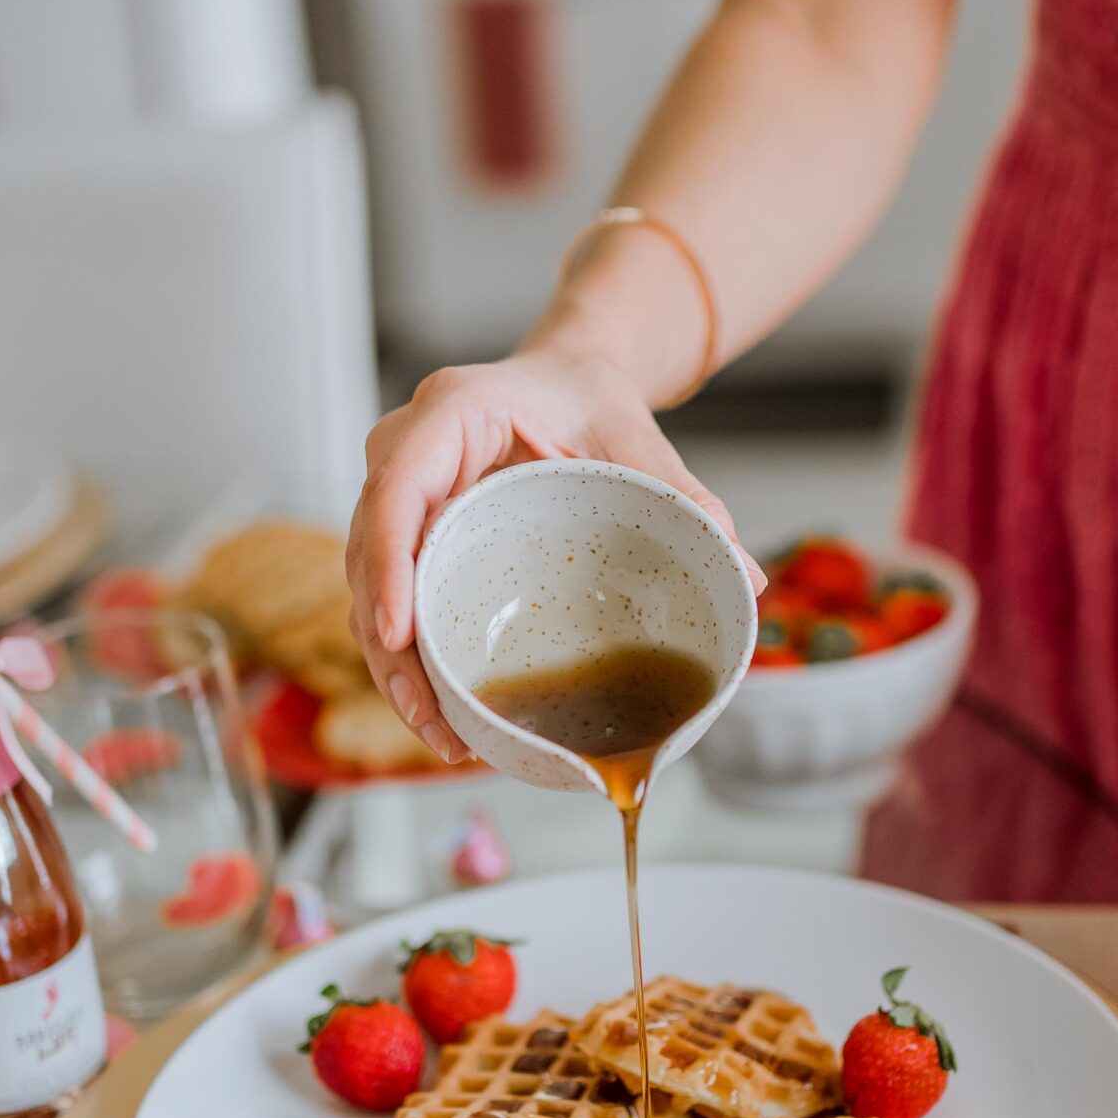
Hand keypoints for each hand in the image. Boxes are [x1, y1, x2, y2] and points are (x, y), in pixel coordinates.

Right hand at [346, 348, 761, 759]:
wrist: (565, 380)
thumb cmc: (589, 400)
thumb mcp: (639, 441)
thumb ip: (688, 501)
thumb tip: (748, 579)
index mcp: (451, 414)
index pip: (396, 491)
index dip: (390, 565)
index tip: (398, 632)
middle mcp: (405, 451)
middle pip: (370, 556)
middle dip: (390, 646)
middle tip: (432, 719)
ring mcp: (397, 494)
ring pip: (369, 588)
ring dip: (394, 667)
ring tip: (442, 736)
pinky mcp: (405, 534)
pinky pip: (392, 596)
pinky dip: (409, 656)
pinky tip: (442, 713)